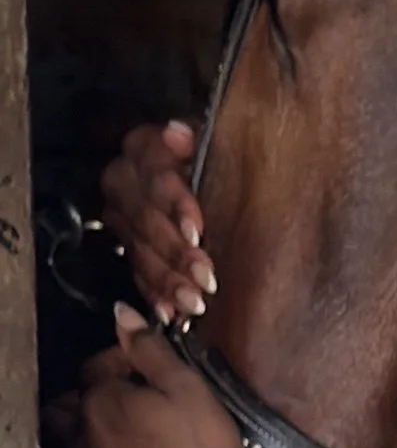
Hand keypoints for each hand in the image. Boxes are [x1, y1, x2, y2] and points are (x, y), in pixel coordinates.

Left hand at [73, 309, 253, 447]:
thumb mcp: (187, 387)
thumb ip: (150, 349)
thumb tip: (122, 314)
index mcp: (100, 404)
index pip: (94, 368)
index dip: (120, 360)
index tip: (146, 365)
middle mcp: (83, 442)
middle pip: (66, 410)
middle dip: (89, 398)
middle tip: (127, 398)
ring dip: (88, 436)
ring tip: (123, 436)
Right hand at [100, 122, 216, 322]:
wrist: (210, 176)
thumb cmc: (222, 156)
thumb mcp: (218, 142)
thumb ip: (201, 139)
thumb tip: (177, 133)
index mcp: (143, 147)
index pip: (152, 170)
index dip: (173, 203)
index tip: (197, 230)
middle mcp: (124, 181)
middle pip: (144, 219)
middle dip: (176, 253)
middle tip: (206, 279)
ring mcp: (121, 217)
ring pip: (139, 251)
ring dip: (167, 282)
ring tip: (195, 303)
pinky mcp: (126, 246)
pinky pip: (136, 274)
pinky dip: (156, 297)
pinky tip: (171, 314)